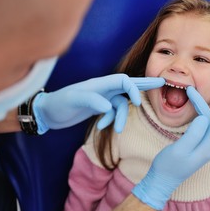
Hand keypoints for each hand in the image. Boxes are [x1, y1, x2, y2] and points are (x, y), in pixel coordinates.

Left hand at [32, 74, 164, 133]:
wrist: (47, 113)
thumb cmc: (58, 103)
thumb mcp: (72, 100)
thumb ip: (91, 100)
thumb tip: (108, 107)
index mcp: (100, 83)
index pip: (123, 81)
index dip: (133, 88)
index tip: (136, 102)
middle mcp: (103, 89)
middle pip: (128, 85)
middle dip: (144, 85)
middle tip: (161, 82)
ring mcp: (102, 98)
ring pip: (121, 106)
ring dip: (120, 118)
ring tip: (116, 130)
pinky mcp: (98, 108)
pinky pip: (113, 113)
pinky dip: (111, 121)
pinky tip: (101, 127)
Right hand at [132, 87, 209, 209]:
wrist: (161, 182)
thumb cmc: (167, 166)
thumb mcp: (179, 150)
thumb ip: (193, 134)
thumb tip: (205, 118)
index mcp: (206, 148)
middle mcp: (208, 148)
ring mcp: (203, 149)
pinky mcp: (197, 149)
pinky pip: (206, 129)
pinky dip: (207, 117)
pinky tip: (205, 113)